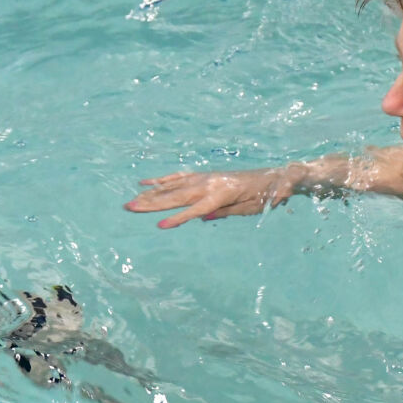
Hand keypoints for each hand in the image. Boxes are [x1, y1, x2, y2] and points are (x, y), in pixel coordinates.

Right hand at [123, 169, 297, 228]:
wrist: (273, 177)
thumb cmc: (264, 197)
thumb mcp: (249, 209)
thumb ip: (227, 212)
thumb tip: (204, 217)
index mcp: (221, 194)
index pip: (195, 209)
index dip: (178, 218)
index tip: (160, 226)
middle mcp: (209, 184)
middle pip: (176, 196)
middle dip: (152, 203)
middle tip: (130, 207)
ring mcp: (204, 178)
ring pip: (173, 186)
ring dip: (150, 193)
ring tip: (132, 200)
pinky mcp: (203, 176)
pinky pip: (178, 177)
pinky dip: (161, 180)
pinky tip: (145, 182)